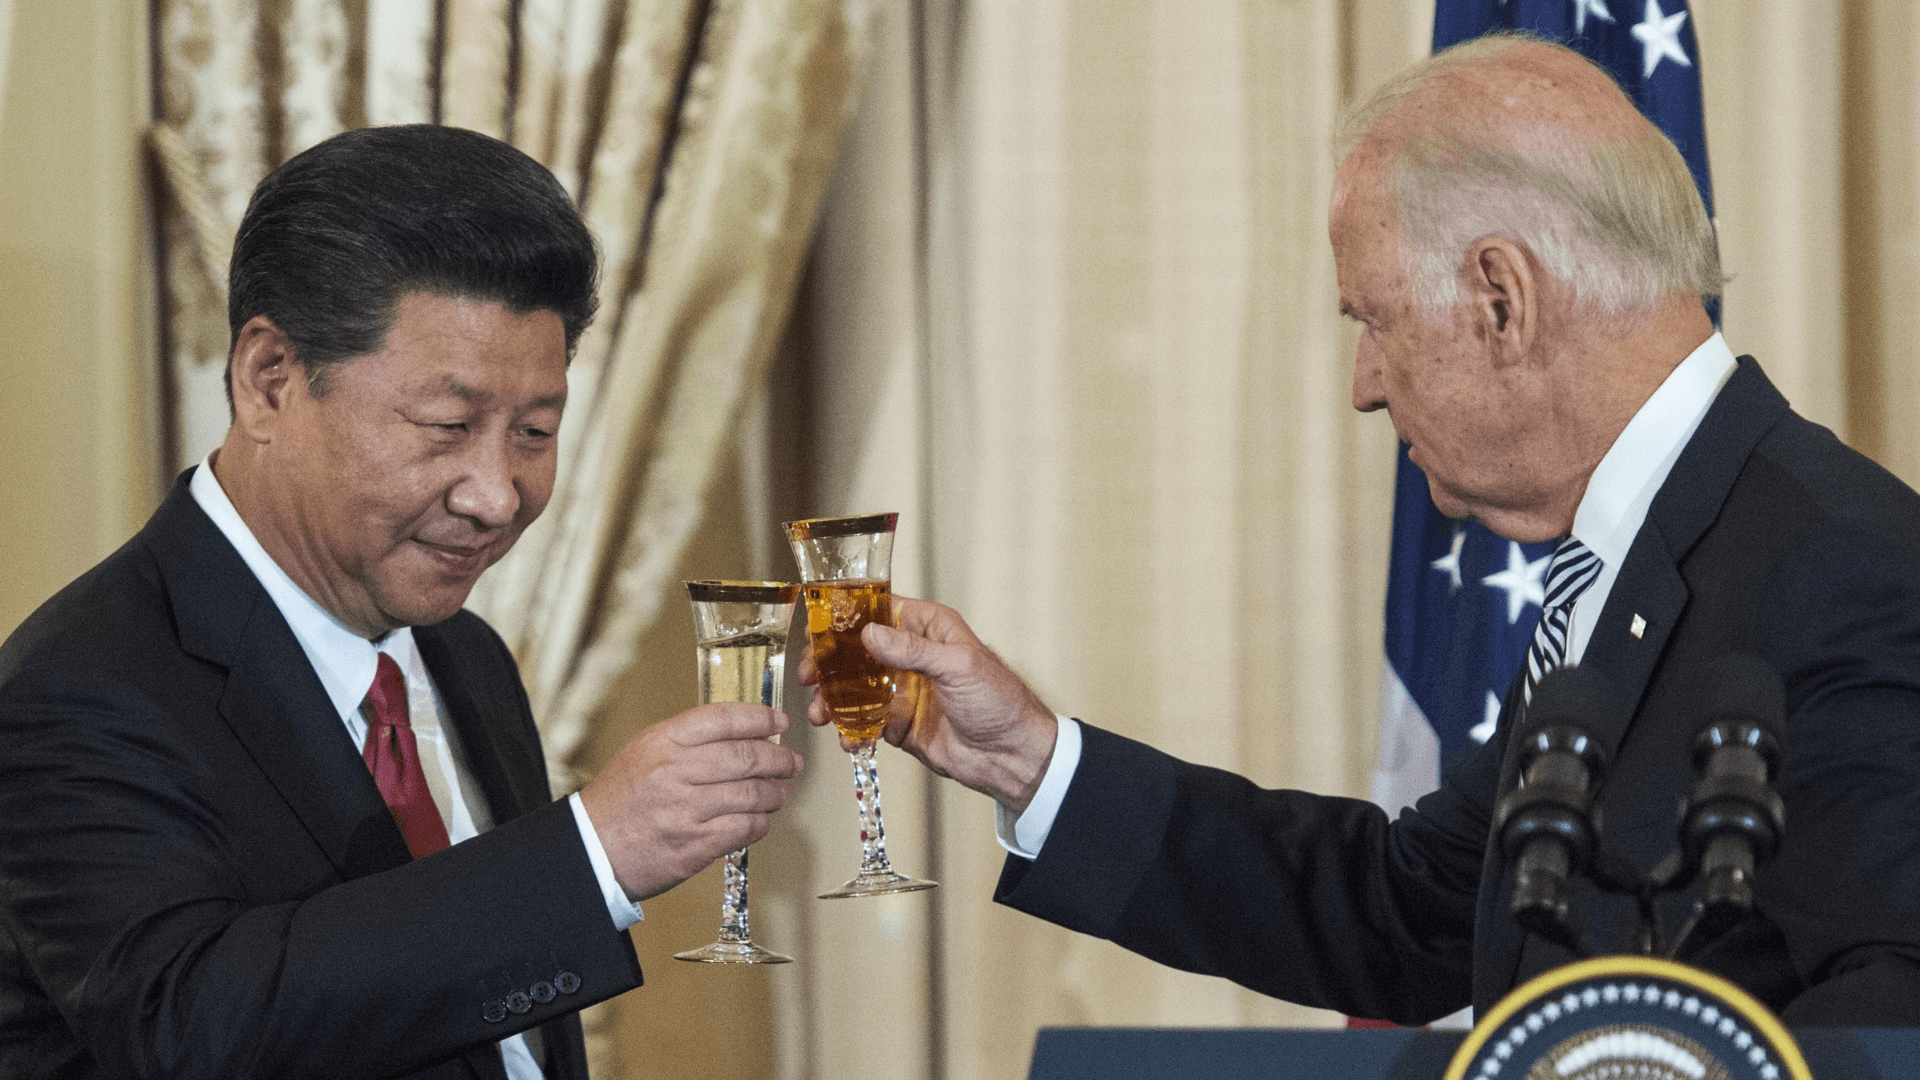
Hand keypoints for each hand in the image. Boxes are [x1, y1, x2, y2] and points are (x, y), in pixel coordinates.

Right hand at [578, 704, 802, 901]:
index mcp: (663, 742)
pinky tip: (761, 820)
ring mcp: (687, 810)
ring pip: (752, 794)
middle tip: (791, 761)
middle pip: (747, 756)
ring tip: (780, 792)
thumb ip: (688, 738)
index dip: (760, 717)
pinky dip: (761, 823)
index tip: (779, 720)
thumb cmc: (621, 799)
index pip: (724, 718)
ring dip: (775, 793)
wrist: (593, 849)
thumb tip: (740, 731)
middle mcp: (675, 772)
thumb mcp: (645, 751)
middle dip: (779, 758)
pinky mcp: (695, 846)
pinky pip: (745, 828)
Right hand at [798, 596, 1057, 810]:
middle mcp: (912, 656)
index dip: (847, 618)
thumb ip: (912, 651)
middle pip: (858, 651)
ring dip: (833, 699)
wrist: (1011, 756)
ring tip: (820, 714)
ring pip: (855, 687)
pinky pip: (865, 721)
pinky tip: (846, 738)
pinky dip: (850, 729)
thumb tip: (870, 635)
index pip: (880, 611)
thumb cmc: (999, 701)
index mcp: (930, 629)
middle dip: (829, 663)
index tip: (818, 628)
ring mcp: (903, 690)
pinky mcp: (899, 723)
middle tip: (809, 676)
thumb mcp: (958, 666)